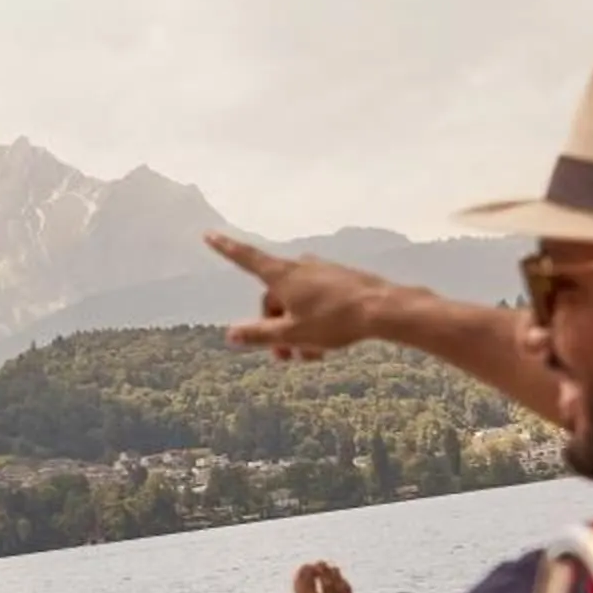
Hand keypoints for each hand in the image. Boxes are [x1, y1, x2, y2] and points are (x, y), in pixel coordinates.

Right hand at [209, 233, 391, 360]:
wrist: (383, 309)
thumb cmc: (334, 321)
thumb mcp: (292, 334)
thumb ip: (259, 335)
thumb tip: (229, 335)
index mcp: (282, 276)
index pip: (246, 259)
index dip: (225, 249)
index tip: (208, 234)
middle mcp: (299, 267)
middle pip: (274, 298)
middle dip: (275, 328)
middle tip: (285, 358)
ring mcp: (321, 271)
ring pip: (297, 303)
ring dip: (296, 330)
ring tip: (311, 357)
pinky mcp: (340, 280)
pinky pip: (317, 301)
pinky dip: (314, 321)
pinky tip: (327, 345)